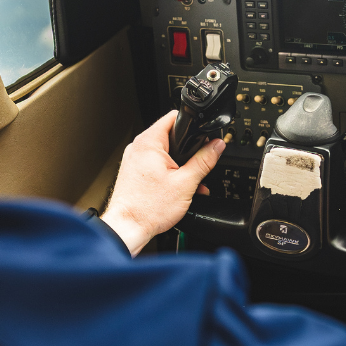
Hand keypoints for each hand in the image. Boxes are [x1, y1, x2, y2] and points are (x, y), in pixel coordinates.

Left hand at [101, 111, 225, 255]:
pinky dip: (168, 173)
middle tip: (197, 166)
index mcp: (149, 142)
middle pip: (171, 137)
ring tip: (189, 183)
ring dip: (180, 166)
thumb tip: (217, 146)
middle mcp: (138, 147)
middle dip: (188, 151)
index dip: (192, 124)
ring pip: (164, 153)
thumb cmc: (148, 209)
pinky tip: (178, 189)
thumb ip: (204, 161)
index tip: (203, 136)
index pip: (174, 117)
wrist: (128, 228)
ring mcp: (134, 159)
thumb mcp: (186, 183)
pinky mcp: (134, 172)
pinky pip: (155, 165)